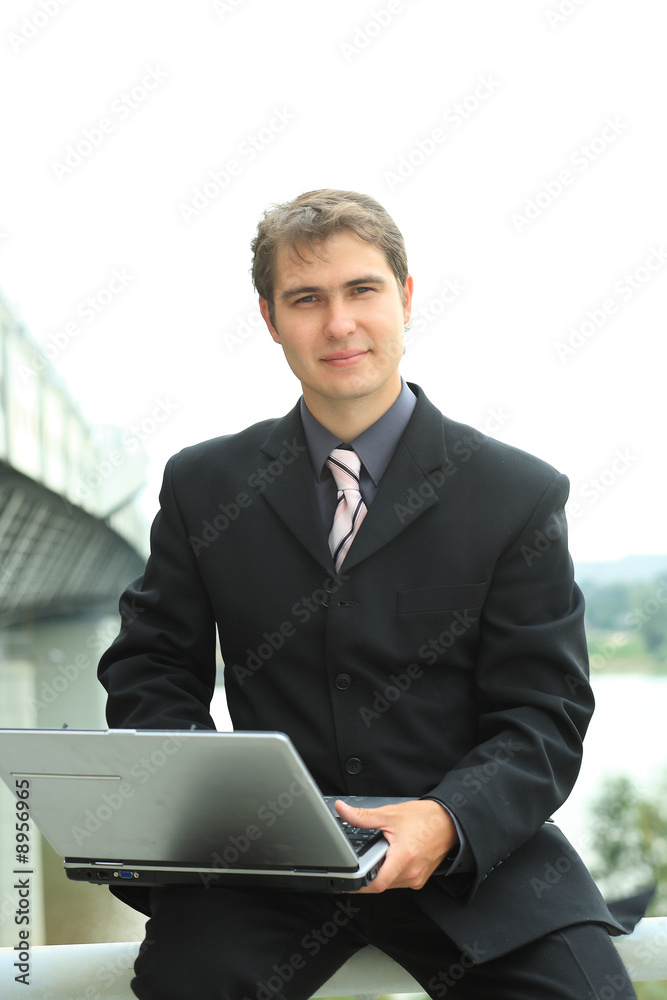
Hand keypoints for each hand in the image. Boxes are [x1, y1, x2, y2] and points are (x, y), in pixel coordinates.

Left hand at [335, 798, 457, 893]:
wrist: (448, 822)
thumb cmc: (424, 819)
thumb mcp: (389, 814)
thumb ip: (363, 816)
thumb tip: (342, 809)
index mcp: (403, 857)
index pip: (376, 883)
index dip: (358, 884)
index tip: (347, 880)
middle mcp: (411, 872)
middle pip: (381, 884)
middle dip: (369, 874)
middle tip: (364, 860)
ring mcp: (416, 878)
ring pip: (390, 884)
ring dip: (381, 874)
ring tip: (381, 856)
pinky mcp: (420, 879)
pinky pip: (399, 882)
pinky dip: (391, 874)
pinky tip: (391, 859)